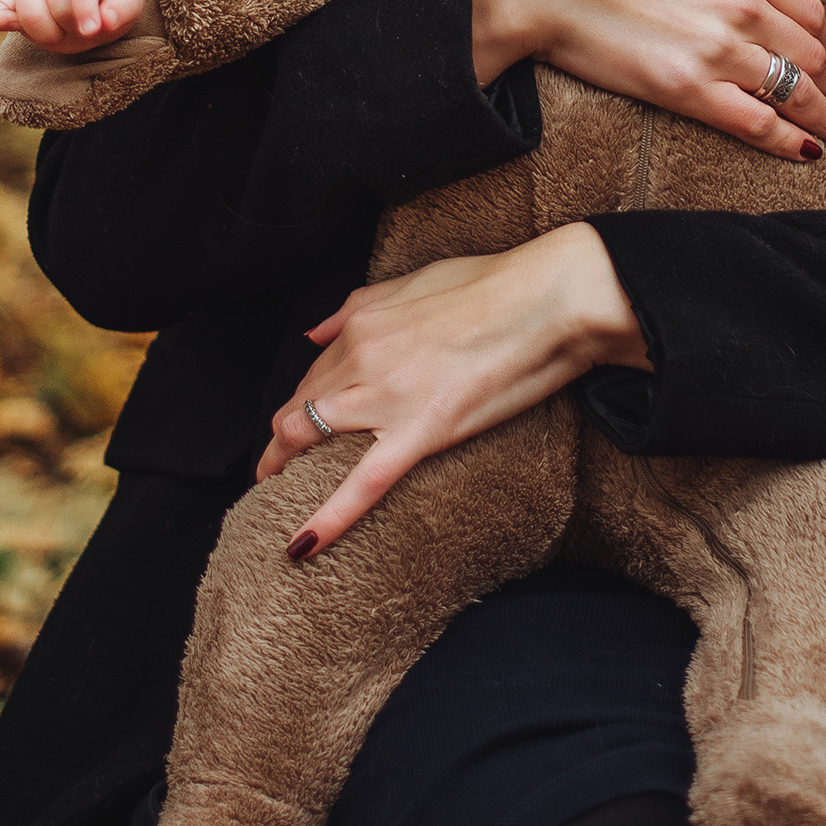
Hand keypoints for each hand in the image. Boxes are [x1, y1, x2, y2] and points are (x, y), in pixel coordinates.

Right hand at [0, 0, 158, 47]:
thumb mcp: (129, 1)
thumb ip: (123, 9)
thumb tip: (106, 21)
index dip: (85, 9)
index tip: (92, 29)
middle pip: (57, 7)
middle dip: (73, 27)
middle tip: (85, 27)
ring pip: (29, 14)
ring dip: (49, 34)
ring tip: (63, 30)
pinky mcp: (13, 2)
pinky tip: (7, 23)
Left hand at [256, 223, 650, 553]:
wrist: (551, 298)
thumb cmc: (496, 284)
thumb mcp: (415, 281)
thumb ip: (357, 305)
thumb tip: (313, 333)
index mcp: (363, 322)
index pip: (313, 371)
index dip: (298, 403)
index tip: (294, 425)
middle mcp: (362, 356)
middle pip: (299, 407)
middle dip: (279, 443)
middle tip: (274, 473)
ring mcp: (387, 395)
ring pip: (308, 439)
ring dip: (283, 471)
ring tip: (276, 502)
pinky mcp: (423, 431)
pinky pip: (363, 483)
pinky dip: (327, 518)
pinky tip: (301, 544)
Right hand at [469, 0, 825, 159]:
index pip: (809, 8)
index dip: (825, 36)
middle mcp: (742, 6)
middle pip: (812, 53)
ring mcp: (717, 50)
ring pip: (795, 91)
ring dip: (824, 115)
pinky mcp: (687, 90)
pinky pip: (757, 123)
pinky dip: (790, 141)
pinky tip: (806, 151)